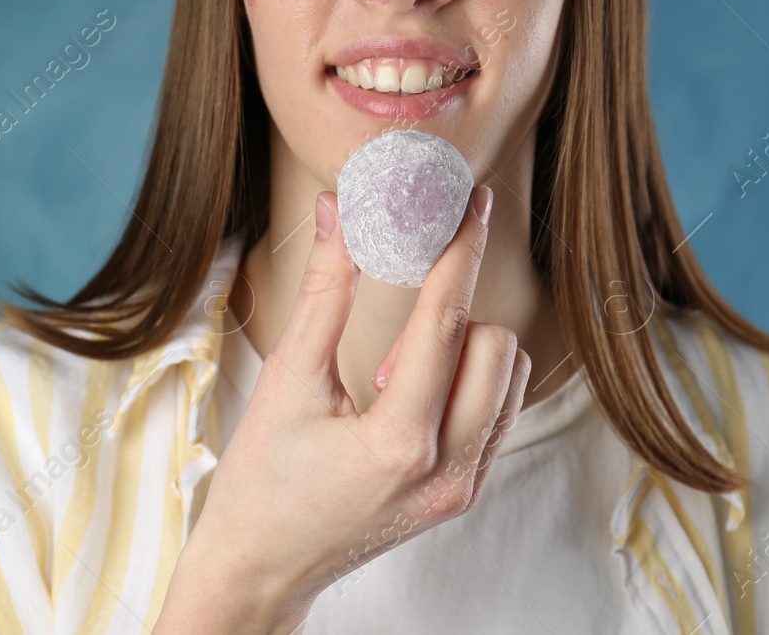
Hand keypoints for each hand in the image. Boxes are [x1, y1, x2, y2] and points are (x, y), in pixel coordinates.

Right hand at [154, 185, 530, 633]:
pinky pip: (498, 409)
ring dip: (463, 350)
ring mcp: (464, 487)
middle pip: (494, 345)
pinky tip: (411, 393)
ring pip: (506, 376)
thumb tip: (339, 210)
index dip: (460, 250)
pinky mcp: (466, 492)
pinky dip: (469, 380)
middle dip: (452, 315)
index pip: (447, 323)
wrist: (262, 568)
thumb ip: (323, 290)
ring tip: (391, 376)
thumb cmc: (261, 481)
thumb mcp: (286, 379)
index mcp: (398, 443)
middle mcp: (448, 471)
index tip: (472, 200)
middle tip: (389, 337)